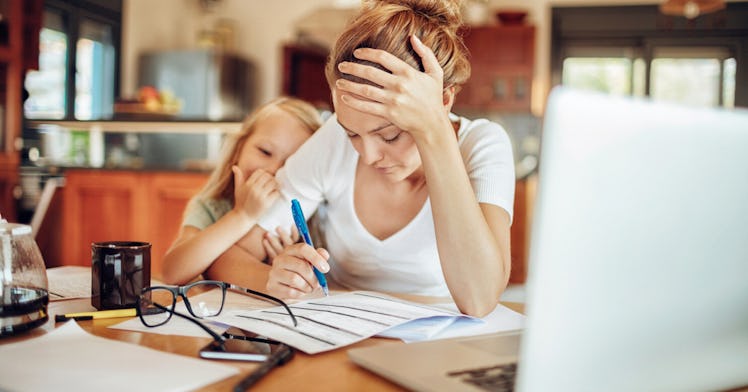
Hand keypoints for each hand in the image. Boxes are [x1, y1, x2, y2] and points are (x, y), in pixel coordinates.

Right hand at [232, 166, 278, 221]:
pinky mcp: (266, 203)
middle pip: (268, 176)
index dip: (264, 174)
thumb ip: (238, 177)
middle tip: (272, 184)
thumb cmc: (241, 203)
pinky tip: (274, 195)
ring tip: (274, 189)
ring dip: (275, 185)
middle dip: (271, 179)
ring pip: (273, 183)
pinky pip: (276, 193)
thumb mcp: (238, 189)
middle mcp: (254, 188)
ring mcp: (260, 196)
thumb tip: (234, 167)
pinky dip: (277, 193)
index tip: (266, 179)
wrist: (243, 217)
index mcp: (248, 184)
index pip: (260, 172)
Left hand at [262, 225, 299, 263]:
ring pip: (279, 249)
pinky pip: (272, 255)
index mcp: (298, 250)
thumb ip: (292, 238)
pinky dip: (268, 247)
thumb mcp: (293, 247)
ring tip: (267, 233)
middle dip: (283, 235)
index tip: (292, 224)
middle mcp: (292, 255)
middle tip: (277, 227)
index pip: (297, 240)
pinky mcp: (277, 264)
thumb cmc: (290, 256)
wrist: (287, 274)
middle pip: (288, 244)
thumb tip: (292, 224)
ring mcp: (284, 259)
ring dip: (273, 240)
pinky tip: (264, 241)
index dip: (294, 232)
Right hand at [266, 243, 329, 298]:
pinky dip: (300, 294)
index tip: (325, 269)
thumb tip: (324, 255)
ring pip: (295, 279)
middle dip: (313, 277)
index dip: (316, 258)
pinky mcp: (272, 286)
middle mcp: (280, 259)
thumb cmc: (298, 271)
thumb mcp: (309, 262)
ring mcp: (274, 272)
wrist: (280, 282)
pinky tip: (300, 292)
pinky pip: (290, 292)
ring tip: (309, 288)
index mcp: (290, 250)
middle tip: (318, 284)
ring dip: (307, 287)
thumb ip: (318, 256)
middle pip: (301, 266)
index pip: (303, 249)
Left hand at [334, 35, 450, 141]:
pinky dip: (354, 102)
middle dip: (353, 67)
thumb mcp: (435, 73)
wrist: (432, 123)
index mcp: (408, 72)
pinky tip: (344, 97)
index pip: (383, 57)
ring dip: (349, 85)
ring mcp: (393, 100)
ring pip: (365, 90)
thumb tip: (413, 37)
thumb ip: (426, 53)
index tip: (356, 52)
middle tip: (341, 65)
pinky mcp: (389, 113)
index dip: (367, 53)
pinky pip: (367, 107)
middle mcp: (399, 85)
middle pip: (370, 72)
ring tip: (338, 82)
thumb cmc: (433, 97)